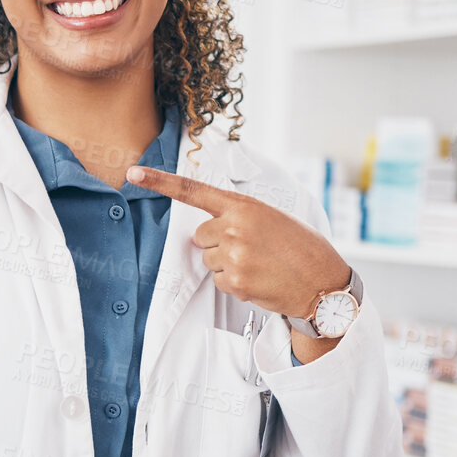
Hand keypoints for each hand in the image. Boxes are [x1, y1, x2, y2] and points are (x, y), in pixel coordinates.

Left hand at [126, 166, 350, 320]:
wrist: (322, 282)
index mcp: (244, 206)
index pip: (193, 190)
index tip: (134, 173)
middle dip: (218, 243)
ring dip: (227, 264)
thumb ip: (238, 216)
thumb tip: (207, 230)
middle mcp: (235, 227)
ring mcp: (233, 255)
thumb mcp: (272, 218)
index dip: (160, 181)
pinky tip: (258, 279)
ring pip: (208, 260)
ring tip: (259, 265)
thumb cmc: (300, 248)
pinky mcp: (235, 281)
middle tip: (251, 249)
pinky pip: (219, 280)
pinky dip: (234, 282)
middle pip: (200, 236)